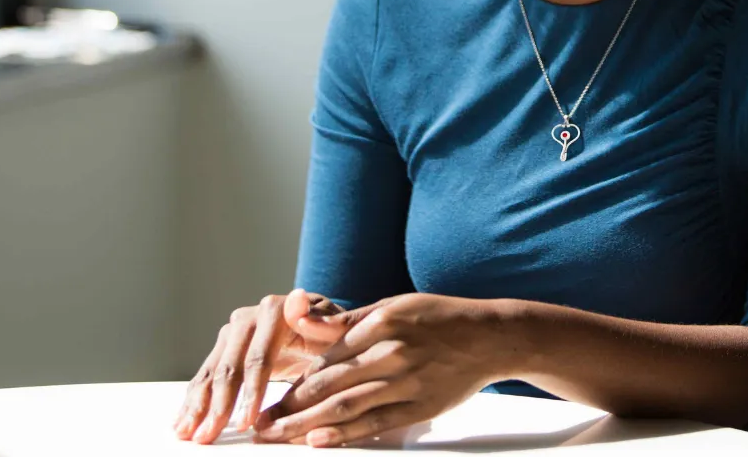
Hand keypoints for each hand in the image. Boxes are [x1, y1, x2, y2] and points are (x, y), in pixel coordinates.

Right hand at [174, 289, 344, 443]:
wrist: (320, 329)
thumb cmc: (333, 335)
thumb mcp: (340, 329)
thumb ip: (327, 320)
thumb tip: (298, 303)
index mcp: (276, 310)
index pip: (260, 357)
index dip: (252, 391)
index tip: (246, 422)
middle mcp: (249, 317)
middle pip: (230, 366)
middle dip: (220, 404)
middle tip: (210, 436)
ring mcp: (233, 332)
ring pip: (212, 371)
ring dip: (199, 405)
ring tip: (190, 435)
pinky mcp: (224, 347)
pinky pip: (205, 375)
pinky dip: (194, 399)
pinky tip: (184, 422)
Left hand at [253, 293, 505, 446]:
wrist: (487, 337)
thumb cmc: (437, 318)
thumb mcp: (393, 305)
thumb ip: (347, 319)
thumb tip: (301, 315)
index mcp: (382, 322)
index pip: (326, 356)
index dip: (294, 378)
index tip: (267, 393)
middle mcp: (391, 352)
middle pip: (329, 385)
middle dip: (289, 407)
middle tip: (260, 425)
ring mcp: (406, 382)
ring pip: (346, 407)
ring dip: (305, 425)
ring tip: (277, 436)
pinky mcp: (419, 408)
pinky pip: (374, 424)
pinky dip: (344, 435)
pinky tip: (317, 442)